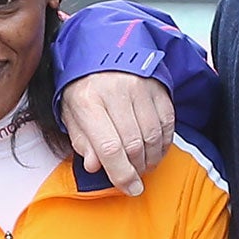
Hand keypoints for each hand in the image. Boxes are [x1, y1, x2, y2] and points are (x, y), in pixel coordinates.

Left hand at [59, 73, 176, 194]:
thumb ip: (82, 140)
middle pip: (133, 144)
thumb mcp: (71, 113)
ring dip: (151, 158)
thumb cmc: (83, 87)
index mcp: (87, 100)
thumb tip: (95, 166)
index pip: (108, 147)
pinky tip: (155, 150)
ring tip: (143, 165)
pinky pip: (167, 123)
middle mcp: (116, 92)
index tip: (130, 188)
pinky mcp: (158, 87)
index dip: (121, 174)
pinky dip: (164, 142)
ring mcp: (140, 87)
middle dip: (136, 169)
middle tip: (134, 177)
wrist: (103, 50)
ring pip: (153, 136)